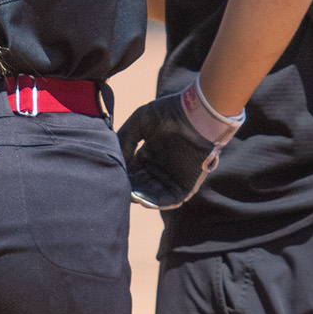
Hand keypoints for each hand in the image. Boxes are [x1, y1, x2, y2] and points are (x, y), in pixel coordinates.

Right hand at [117, 79, 242, 209]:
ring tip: (131, 196)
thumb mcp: (140, 120)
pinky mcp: (187, 184)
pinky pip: (171, 198)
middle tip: (121, 189)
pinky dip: (158, 201)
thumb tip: (117, 158)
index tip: (114, 176)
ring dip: (141, 197)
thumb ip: (125, 137)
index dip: (123, 175)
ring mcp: (173, 177)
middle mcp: (160, 167)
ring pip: (153, 194)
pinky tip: (145, 200)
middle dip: (131, 188)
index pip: (132, 170)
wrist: (199, 114)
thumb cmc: (170, 112)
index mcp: (149, 154)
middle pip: (141, 185)